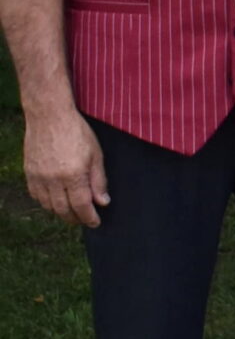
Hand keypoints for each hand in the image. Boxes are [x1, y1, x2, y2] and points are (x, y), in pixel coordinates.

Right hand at [22, 106, 106, 225]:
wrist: (49, 116)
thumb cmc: (77, 132)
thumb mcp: (96, 155)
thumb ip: (99, 180)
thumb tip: (102, 202)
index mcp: (73, 175)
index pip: (81, 206)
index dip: (89, 218)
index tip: (95, 222)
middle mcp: (53, 179)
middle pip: (63, 210)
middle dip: (75, 218)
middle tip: (84, 220)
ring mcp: (38, 176)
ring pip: (48, 205)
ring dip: (60, 212)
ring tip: (71, 212)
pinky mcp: (28, 172)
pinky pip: (35, 195)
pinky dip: (46, 202)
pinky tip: (55, 200)